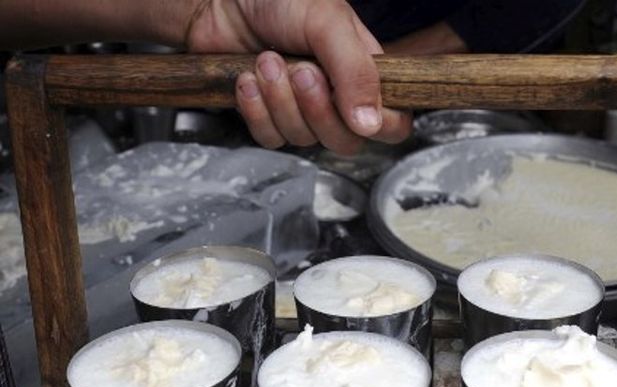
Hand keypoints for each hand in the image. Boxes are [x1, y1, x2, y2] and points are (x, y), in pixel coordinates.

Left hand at [186, 0, 411, 154]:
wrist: (220, 0)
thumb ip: (356, 71)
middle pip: (346, 141)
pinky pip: (271, 138)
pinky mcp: (268, 117)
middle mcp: (337, 96)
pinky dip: (256, 110)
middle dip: (317, 109)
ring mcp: (301, 110)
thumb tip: (371, 123)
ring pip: (303, 139)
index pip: (393, 123)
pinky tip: (248, 79)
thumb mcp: (327, 21)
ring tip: (266, 61)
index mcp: (364, 72)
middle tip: (301, 70)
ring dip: (279, 100)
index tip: (352, 106)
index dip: (379, 125)